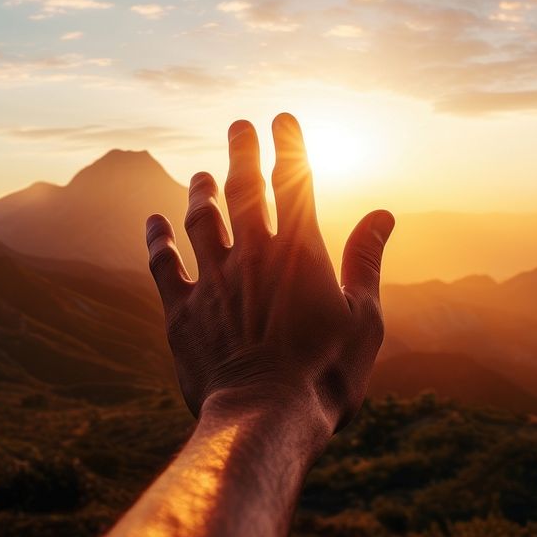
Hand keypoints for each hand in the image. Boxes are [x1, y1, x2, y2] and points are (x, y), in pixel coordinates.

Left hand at [145, 113, 394, 436]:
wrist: (265, 418)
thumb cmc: (327, 374)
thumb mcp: (364, 318)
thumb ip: (366, 261)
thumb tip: (383, 213)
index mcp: (300, 252)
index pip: (294, 183)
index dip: (288, 147)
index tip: (281, 118)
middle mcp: (253, 255)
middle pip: (244, 190)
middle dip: (242, 152)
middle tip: (238, 126)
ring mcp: (213, 280)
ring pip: (202, 219)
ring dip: (201, 192)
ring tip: (200, 173)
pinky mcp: (182, 311)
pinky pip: (164, 264)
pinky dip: (157, 239)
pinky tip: (152, 221)